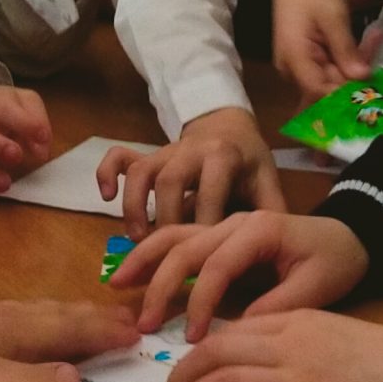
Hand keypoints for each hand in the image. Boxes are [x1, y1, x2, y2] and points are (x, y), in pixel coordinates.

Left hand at [0, 288, 138, 381]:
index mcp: (17, 331)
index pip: (72, 331)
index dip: (105, 334)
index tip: (139, 334)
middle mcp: (9, 319)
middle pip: (62, 315)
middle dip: (97, 318)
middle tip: (131, 319)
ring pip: (44, 312)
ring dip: (74, 315)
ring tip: (94, 316)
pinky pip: (26, 315)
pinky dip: (47, 317)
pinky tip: (36, 324)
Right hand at [96, 106, 282, 237]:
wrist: (228, 125)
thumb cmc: (248, 161)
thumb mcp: (267, 179)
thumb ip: (272, 210)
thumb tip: (279, 250)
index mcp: (223, 155)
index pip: (210, 191)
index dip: (206, 223)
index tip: (206, 257)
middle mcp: (190, 150)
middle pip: (170, 182)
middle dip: (165, 220)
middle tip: (167, 255)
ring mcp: (165, 151)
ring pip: (141, 172)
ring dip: (134, 206)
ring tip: (137, 241)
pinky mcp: (147, 154)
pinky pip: (120, 157)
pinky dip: (107, 172)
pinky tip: (103, 196)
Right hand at [111, 209, 370, 340]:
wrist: (349, 236)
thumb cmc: (335, 261)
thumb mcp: (317, 288)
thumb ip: (277, 308)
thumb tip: (234, 334)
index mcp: (260, 228)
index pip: (217, 264)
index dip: (200, 302)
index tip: (192, 338)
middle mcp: (236, 220)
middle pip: (186, 245)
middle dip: (160, 284)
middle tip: (144, 324)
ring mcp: (224, 223)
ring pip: (175, 233)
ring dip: (144, 258)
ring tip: (118, 285)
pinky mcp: (219, 233)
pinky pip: (180, 236)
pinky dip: (154, 251)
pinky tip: (135, 271)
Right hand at [271, 0, 382, 99]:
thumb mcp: (333, 17)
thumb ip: (345, 49)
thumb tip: (362, 77)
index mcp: (293, 56)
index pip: (318, 89)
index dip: (344, 90)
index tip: (370, 75)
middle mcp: (291, 70)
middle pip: (329, 86)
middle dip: (357, 71)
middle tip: (377, 41)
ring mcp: (299, 70)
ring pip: (334, 81)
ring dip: (357, 65)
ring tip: (375, 37)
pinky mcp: (308, 67)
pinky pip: (332, 73)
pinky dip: (350, 62)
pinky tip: (365, 43)